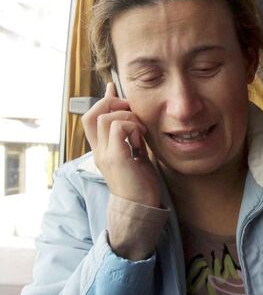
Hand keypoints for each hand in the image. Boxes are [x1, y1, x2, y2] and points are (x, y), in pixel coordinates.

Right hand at [82, 82, 159, 206]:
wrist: (140, 205)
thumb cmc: (140, 181)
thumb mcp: (134, 153)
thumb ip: (131, 136)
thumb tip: (133, 117)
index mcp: (102, 149)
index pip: (91, 118)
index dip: (103, 100)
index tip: (114, 89)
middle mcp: (99, 151)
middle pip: (91, 114)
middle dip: (112, 105)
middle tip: (132, 111)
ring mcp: (105, 154)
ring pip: (105, 118)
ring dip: (127, 117)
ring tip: (140, 131)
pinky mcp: (116, 158)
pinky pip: (118, 128)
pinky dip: (132, 127)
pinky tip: (141, 140)